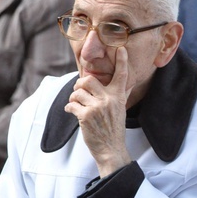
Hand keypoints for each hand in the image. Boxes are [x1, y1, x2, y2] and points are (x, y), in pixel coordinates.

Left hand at [65, 47, 131, 176]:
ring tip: (76, 105)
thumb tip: (128, 80)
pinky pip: (71, 104)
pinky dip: (69, 107)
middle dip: (79, 84)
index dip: (122, 61)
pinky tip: (71, 111)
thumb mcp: (120, 109)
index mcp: (118, 96)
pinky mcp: (86, 116)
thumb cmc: (113, 128)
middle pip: (88, 80)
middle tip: (79, 91)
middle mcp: (109, 100)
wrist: (111, 149)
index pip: (122, 75)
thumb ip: (121, 94)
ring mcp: (97, 107)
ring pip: (77, 92)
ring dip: (73, 98)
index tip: (121, 48)